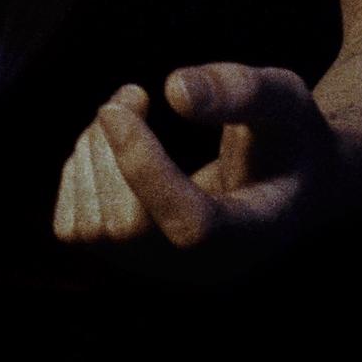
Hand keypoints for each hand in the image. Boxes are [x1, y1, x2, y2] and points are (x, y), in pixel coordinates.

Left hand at [49, 63, 341, 274]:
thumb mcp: (285, 101)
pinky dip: (78, 175)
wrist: (283, 180)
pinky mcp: (128, 259)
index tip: (120, 106)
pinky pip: (74, 227)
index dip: (144, 167)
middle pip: (126, 227)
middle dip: (110, 149)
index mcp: (251, 237)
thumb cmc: (287, 136)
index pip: (188, 225)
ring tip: (127, 110)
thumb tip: (174, 90)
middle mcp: (203, 269)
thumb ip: (243, 92)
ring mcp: (162, 271)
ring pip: (92, 227)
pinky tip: (109, 146)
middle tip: (134, 93)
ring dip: (91, 153)